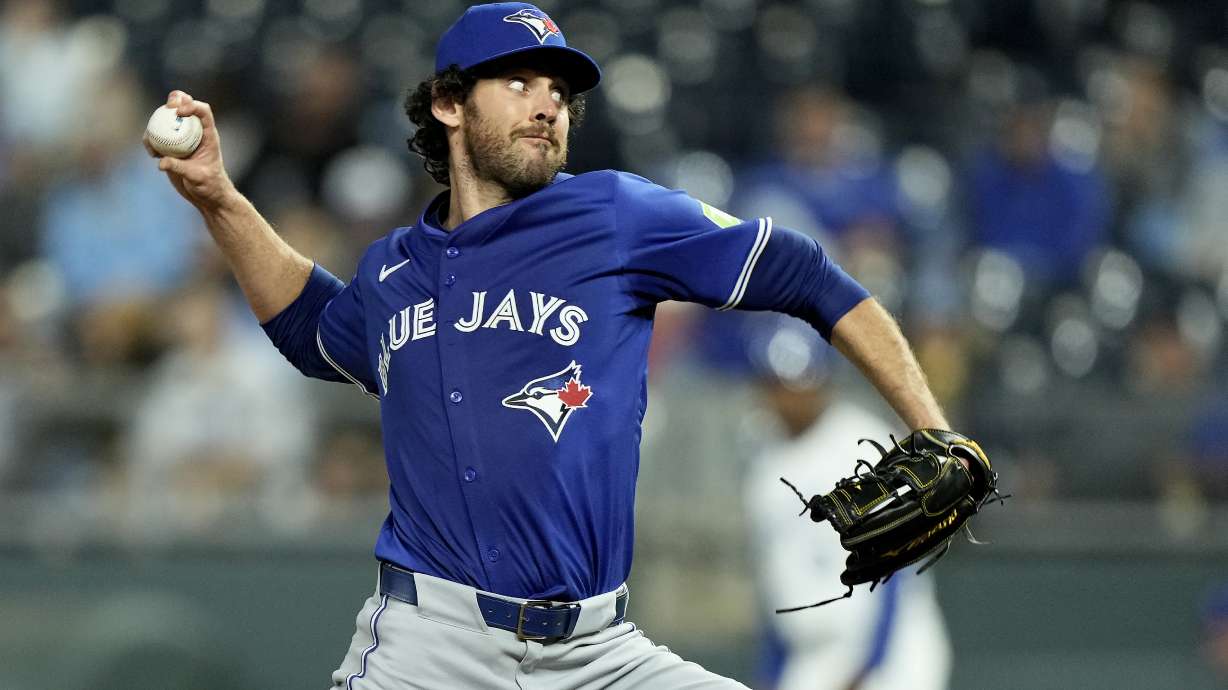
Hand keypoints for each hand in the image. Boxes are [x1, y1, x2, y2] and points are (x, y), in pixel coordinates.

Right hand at [145, 90, 236, 209]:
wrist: (206, 196)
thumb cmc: (210, 186)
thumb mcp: (197, 177)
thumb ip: (181, 168)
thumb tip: (162, 162)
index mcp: (208, 135)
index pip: (203, 112)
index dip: (192, 105)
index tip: (179, 111)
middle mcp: (194, 132)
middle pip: (184, 106)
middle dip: (174, 100)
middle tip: (167, 108)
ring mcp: (181, 138)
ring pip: (167, 119)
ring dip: (157, 121)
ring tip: (151, 138)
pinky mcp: (170, 147)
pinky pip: (157, 137)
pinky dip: (151, 141)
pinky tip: (152, 153)